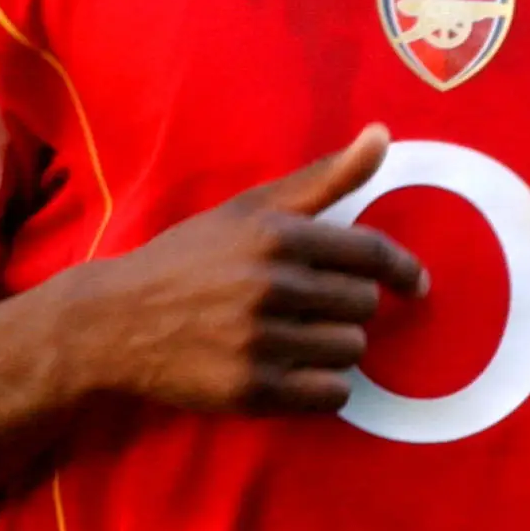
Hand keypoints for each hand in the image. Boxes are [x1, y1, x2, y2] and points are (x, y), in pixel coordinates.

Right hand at [63, 124, 426, 415]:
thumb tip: (383, 135)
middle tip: (313, 307)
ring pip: (351, 351)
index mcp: (274, 236)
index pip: (370, 254)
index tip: (415, 285)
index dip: (403, 271)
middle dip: (348, 308)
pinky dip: (324, 387)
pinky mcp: (252, 391)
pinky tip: (295, 370)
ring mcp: (260, 343)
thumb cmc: (189, 260)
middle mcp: (270, 287)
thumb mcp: (249, 210)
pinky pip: (332, 395)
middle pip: (363, 306)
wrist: (114, 322)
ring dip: (336, 348)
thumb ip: (323, 177)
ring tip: (299, 338)